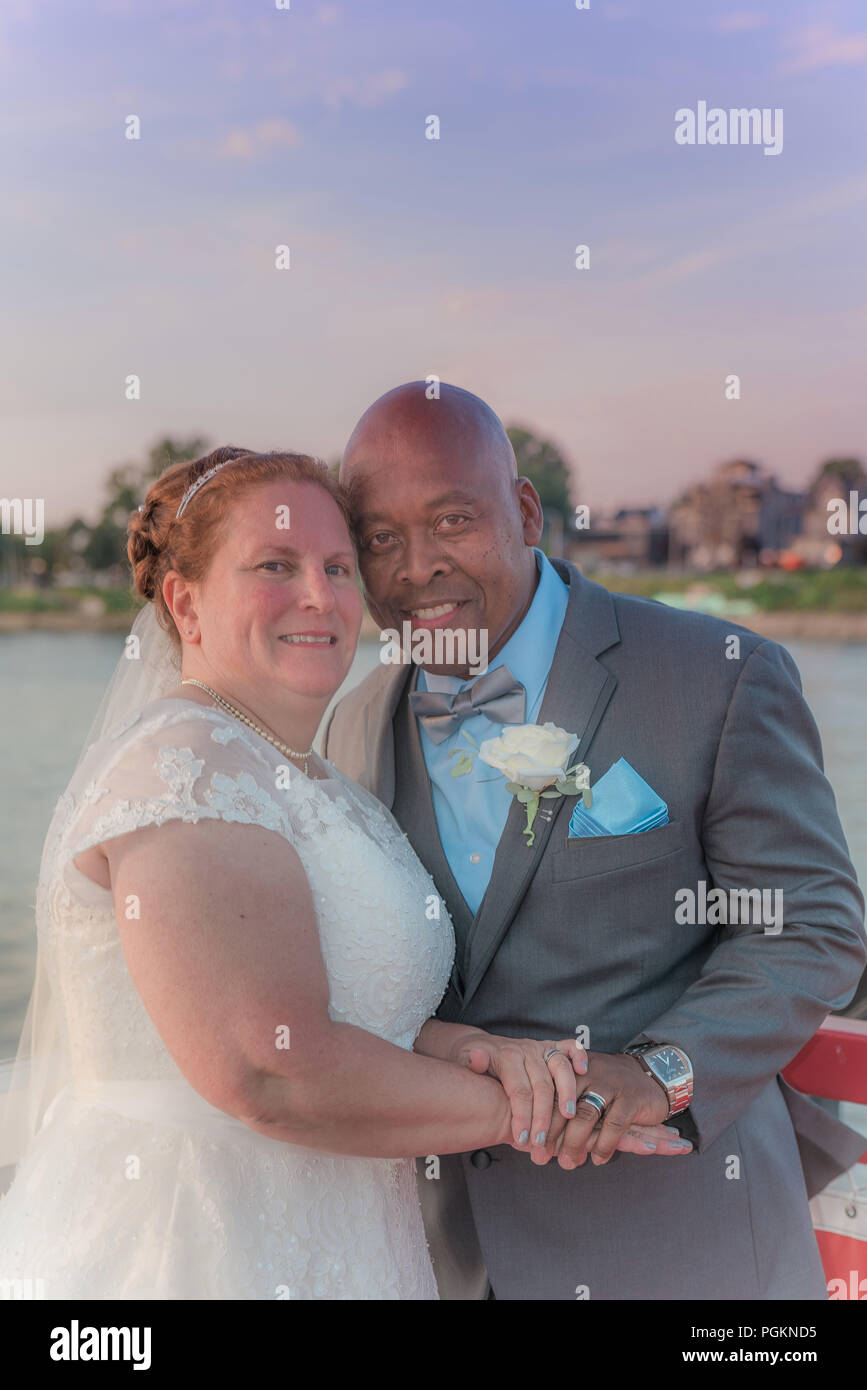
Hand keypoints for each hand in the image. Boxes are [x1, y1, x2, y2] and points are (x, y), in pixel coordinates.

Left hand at [453, 1032, 588, 1163]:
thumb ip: (473, 1065)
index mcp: (507, 1057)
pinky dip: (579, 1056)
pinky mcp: (552, 1047)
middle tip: (543, 1142)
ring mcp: (541, 1048)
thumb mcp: (465, 1065)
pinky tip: (584, 1071)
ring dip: (567, 1093)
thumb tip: (477, 1058)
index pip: (519, 1091)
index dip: (522, 1117)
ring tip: (569, 1117)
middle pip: (542, 1085)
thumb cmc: (472, 1065)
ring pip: (560, 1068)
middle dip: (544, 1117)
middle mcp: (526, 1050)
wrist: (477, 1047)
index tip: (522, 1141)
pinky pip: (570, 1047)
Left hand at [546, 1050, 692, 1167]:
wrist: (650, 1075)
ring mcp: (610, 1084)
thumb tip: (538, 1142)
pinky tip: (597, 1159)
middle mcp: (588, 1073)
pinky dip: (604, 1146)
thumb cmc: (609, 1089)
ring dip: (574, 1143)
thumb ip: (563, 1108)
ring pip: (586, 1116)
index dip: (537, 1121)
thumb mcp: (583, 1091)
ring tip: (568, 1163)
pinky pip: (613, 1126)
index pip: (549, 1095)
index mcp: (572, 1069)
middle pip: (563, 1105)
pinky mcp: (631, 1098)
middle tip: (540, 1157)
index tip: (528, 1144)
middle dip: (550, 1135)